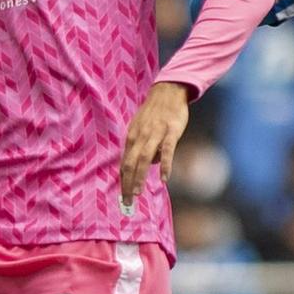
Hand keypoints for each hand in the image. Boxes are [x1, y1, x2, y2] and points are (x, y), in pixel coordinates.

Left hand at [120, 82, 189, 209]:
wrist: (168, 91)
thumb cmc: (156, 112)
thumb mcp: (143, 127)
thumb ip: (142, 146)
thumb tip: (147, 166)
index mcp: (132, 137)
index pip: (125, 163)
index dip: (123, 180)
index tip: (123, 196)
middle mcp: (140, 136)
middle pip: (130, 163)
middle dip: (127, 184)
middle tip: (127, 202)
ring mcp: (155, 134)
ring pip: (144, 159)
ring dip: (139, 177)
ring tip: (138, 193)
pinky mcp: (171, 131)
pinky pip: (167, 151)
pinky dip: (164, 165)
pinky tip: (164, 178)